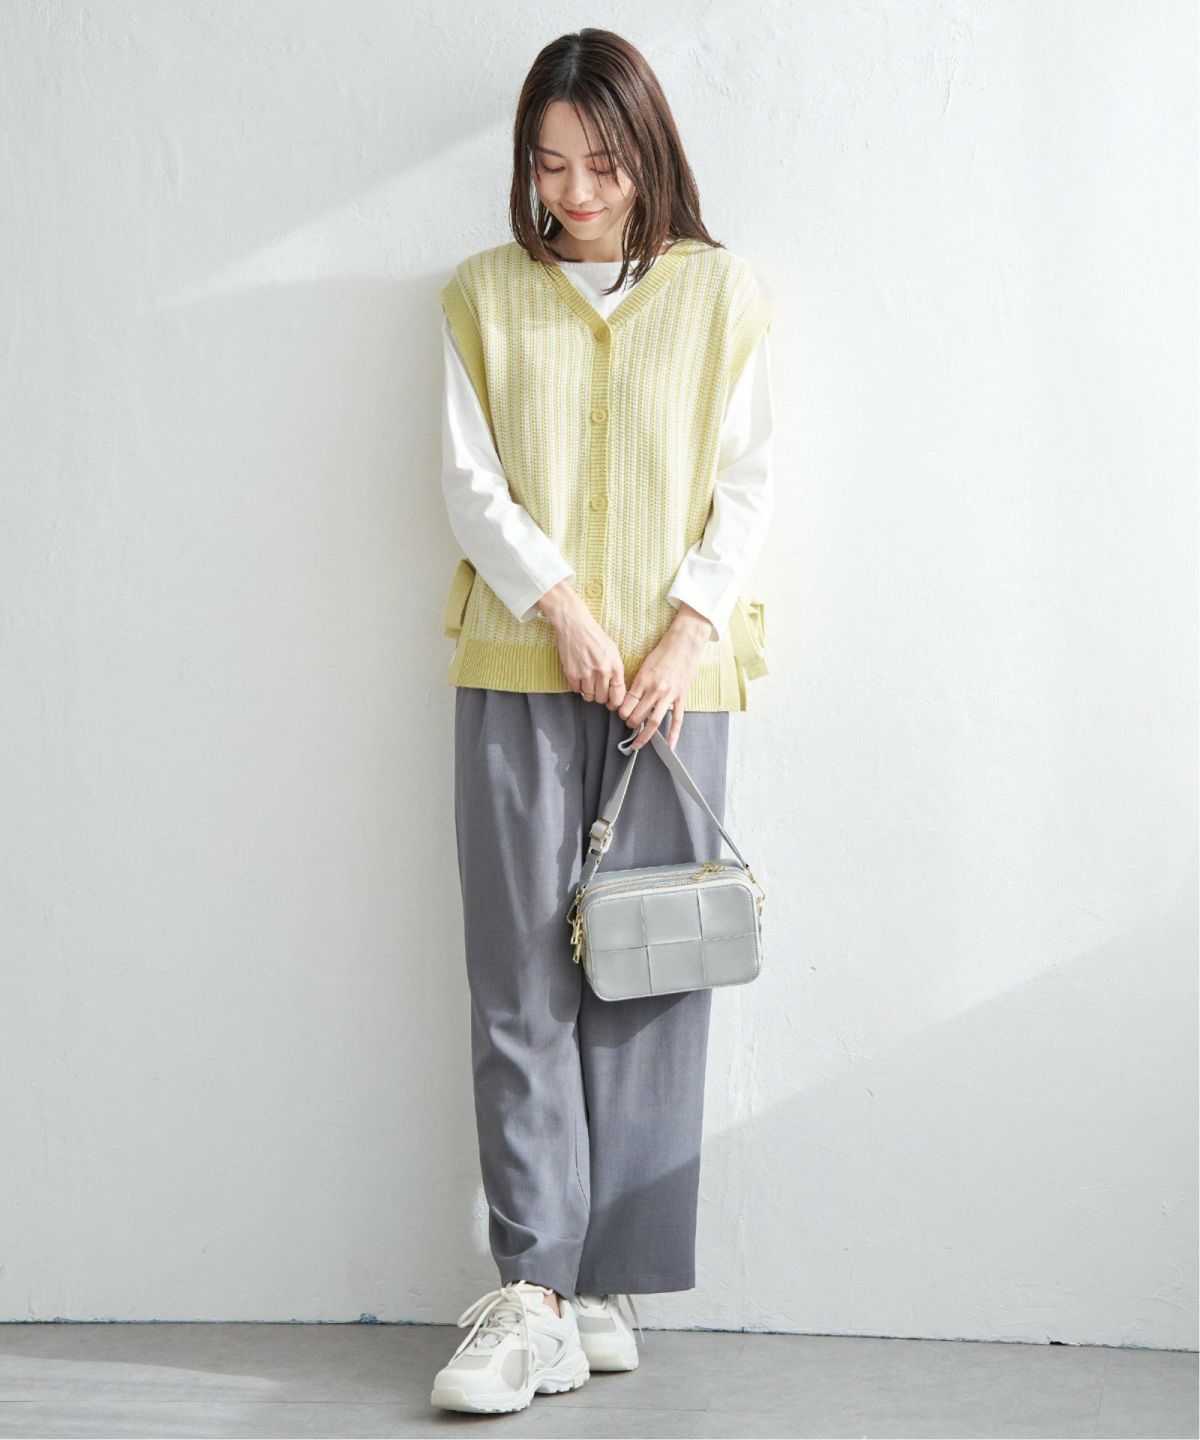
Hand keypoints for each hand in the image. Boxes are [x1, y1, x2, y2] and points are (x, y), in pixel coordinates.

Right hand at [537, 580, 630, 708]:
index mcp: (615, 666)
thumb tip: (616, 690)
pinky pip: (576, 690)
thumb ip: (616, 670)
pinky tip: (579, 677)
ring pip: (589, 696)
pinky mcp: (571, 673)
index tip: (612, 703)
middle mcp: (602, 672)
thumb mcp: (613, 651)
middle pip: (602, 699)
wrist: (575, 625)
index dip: (615, 702)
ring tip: (588, 682)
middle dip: (601, 697)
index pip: (618, 695)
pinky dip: (577, 686)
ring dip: (588, 692)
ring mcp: (586, 673)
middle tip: (598, 691)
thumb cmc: (595, 636)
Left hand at [616, 603, 713, 750]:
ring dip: (644, 734)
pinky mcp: (681, 697)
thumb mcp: (645, 665)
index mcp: (643, 680)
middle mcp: (654, 690)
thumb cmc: (664, 651)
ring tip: (637, 742)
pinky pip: (677, 719)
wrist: (684, 643)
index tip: (620, 714)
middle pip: (638, 715)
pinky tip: (669, 745)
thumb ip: (639, 682)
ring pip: (654, 721)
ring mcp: (669, 695)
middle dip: (630, 723)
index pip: (627, 703)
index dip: (621, 712)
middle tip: (628, 725)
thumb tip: (631, 698)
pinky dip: (673, 734)